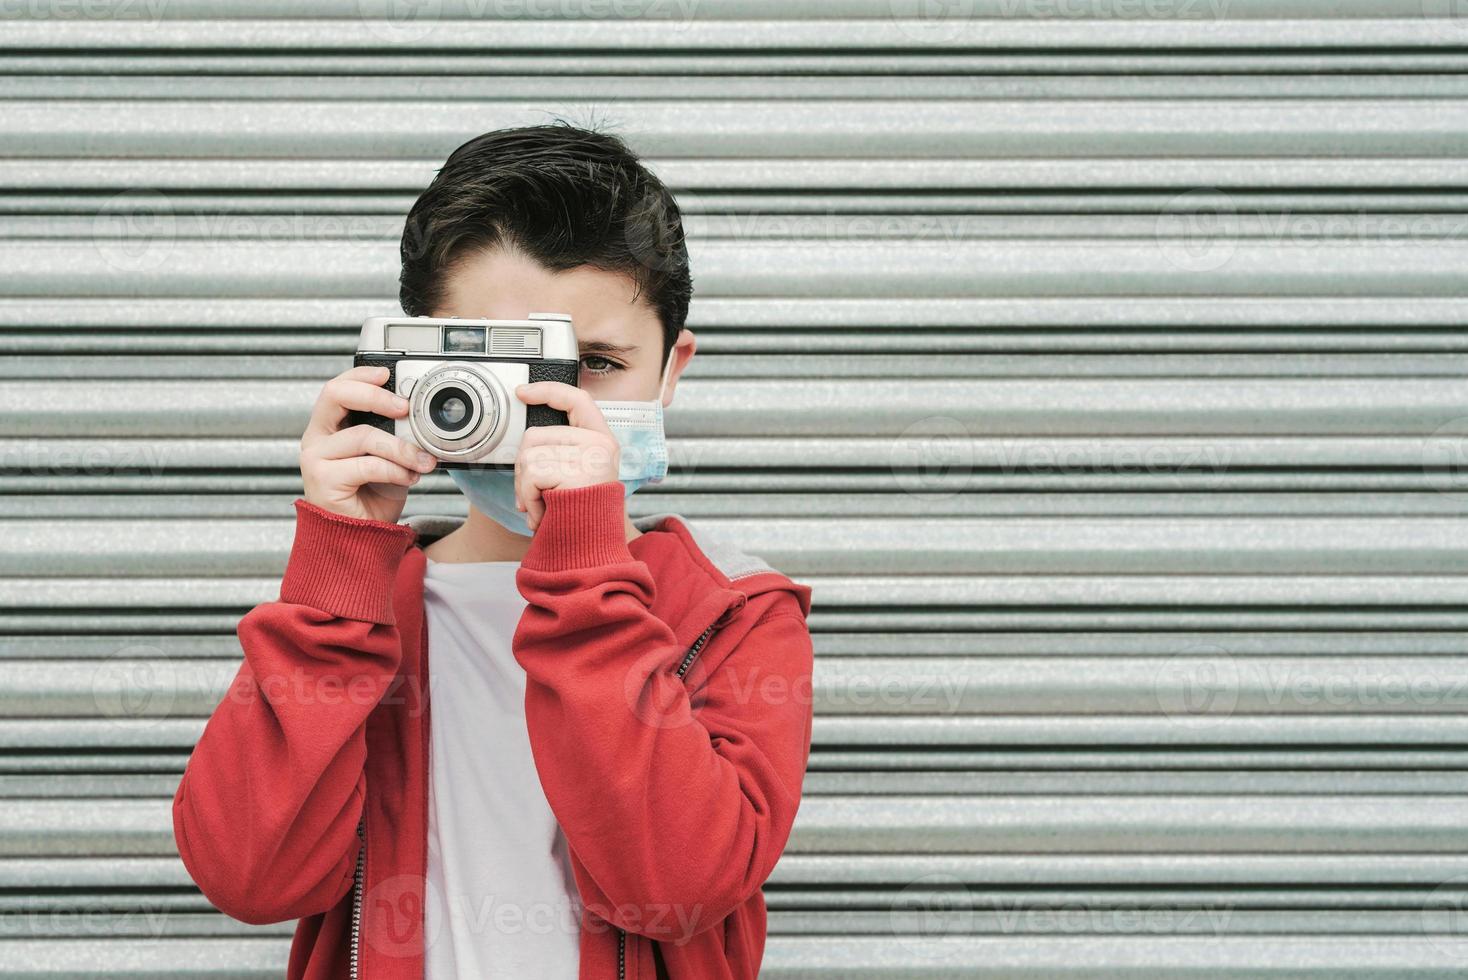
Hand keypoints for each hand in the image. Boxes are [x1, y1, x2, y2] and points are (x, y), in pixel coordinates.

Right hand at [299, 365, 438, 523]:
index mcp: (329, 428)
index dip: (360, 375)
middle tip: (405, 408)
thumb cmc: (373, 496)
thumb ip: (393, 434)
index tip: (388, 373)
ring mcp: (316, 458)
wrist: (361, 538)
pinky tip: (409, 479)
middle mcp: (317, 438)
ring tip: (422, 461)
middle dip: (375, 396)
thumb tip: (419, 416)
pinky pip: (368, 465)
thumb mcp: (387, 457)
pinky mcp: (323, 480)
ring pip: (364, 436)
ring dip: (401, 448)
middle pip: (335, 395)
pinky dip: (396, 470)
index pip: (337, 388)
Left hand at [513, 381, 620, 531]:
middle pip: (536, 435)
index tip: (522, 392)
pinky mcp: (578, 475)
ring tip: (543, 506)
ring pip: (529, 456)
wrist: (592, 549)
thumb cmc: (579, 515)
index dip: (548, 391)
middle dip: (524, 468)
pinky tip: (544, 512)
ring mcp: (592, 458)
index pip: (577, 400)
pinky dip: (529, 498)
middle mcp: (601, 445)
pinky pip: (532, 476)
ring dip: (525, 488)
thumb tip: (525, 443)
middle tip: (536, 494)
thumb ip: (560, 451)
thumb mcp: (575, 474)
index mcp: (602, 440)